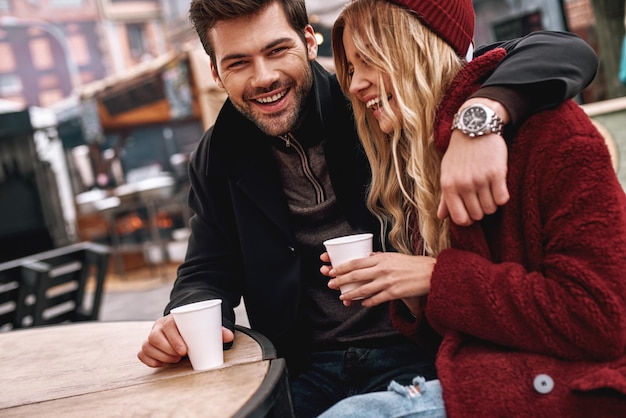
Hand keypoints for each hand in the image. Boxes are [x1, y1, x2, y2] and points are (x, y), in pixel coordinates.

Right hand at [137, 314, 234, 366]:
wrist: (182, 327)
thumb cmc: (192, 329)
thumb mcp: (203, 327)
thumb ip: (216, 331)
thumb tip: (229, 337)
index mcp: (171, 319)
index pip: (167, 327)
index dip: (174, 339)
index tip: (184, 350)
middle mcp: (158, 327)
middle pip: (155, 337)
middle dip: (167, 350)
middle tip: (181, 357)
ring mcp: (151, 337)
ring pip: (147, 346)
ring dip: (160, 356)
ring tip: (175, 360)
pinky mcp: (148, 347)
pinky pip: (142, 354)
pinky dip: (150, 360)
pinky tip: (161, 364)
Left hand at [323, 252, 434, 307]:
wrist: (431, 273)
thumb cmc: (413, 264)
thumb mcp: (394, 256)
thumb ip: (380, 257)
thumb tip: (369, 257)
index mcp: (381, 258)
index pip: (356, 262)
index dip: (342, 267)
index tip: (332, 270)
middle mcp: (382, 269)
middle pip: (356, 275)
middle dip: (341, 280)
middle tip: (331, 284)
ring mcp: (388, 281)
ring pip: (364, 289)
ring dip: (351, 294)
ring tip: (342, 297)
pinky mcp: (394, 293)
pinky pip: (376, 299)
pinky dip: (367, 302)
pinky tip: (362, 303)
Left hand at [439, 99, 509, 225]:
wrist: (475, 127)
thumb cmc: (460, 153)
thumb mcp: (447, 173)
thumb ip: (445, 197)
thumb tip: (441, 217)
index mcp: (448, 186)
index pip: (460, 218)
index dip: (468, 220)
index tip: (471, 212)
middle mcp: (463, 184)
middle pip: (478, 215)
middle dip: (481, 210)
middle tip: (481, 197)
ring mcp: (480, 179)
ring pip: (491, 208)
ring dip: (492, 203)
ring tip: (489, 190)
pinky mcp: (497, 173)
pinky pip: (503, 199)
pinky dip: (502, 196)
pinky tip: (498, 187)